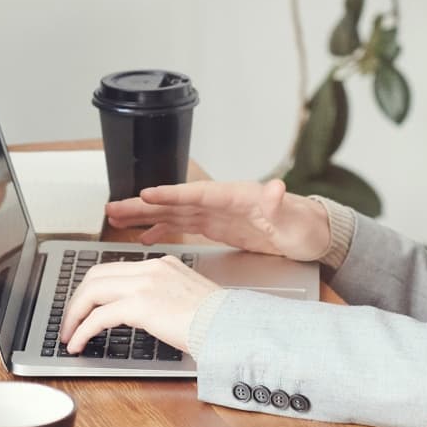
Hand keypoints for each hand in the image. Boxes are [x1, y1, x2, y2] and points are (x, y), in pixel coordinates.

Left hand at [56, 254, 217, 355]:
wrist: (233, 327)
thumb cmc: (218, 321)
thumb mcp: (187, 299)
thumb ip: (163, 298)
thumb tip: (142, 314)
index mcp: (161, 264)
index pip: (114, 269)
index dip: (92, 288)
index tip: (83, 306)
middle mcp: (151, 268)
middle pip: (96, 275)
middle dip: (77, 300)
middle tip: (69, 321)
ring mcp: (145, 284)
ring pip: (92, 292)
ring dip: (74, 315)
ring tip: (68, 334)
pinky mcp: (142, 305)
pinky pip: (99, 316)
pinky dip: (83, 330)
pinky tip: (78, 343)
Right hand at [105, 179, 331, 263]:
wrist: (313, 234)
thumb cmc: (305, 224)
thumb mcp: (294, 217)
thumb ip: (279, 203)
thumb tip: (276, 188)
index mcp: (235, 195)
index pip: (196, 192)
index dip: (171, 193)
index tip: (146, 194)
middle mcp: (221, 202)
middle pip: (175, 201)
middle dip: (143, 204)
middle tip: (113, 207)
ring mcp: (217, 214)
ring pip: (173, 214)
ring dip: (144, 216)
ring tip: (115, 219)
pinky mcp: (218, 227)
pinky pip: (183, 227)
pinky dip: (162, 230)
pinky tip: (144, 238)